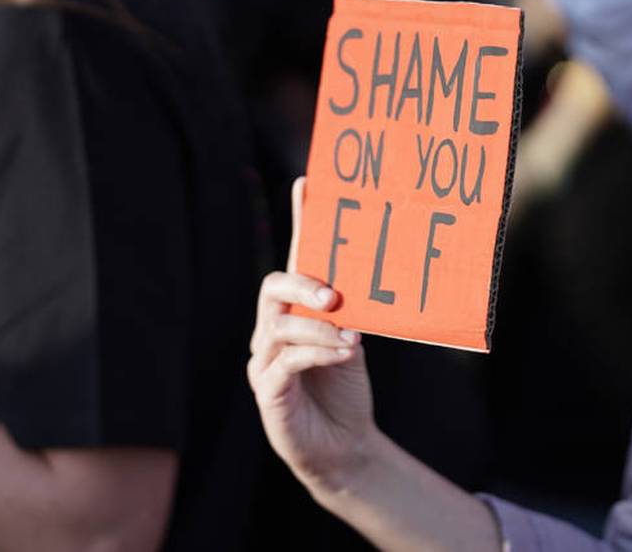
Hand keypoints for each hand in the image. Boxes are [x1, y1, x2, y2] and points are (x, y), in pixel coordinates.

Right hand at [247, 178, 375, 491]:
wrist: (345, 446)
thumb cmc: (346, 388)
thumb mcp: (354, 339)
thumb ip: (354, 311)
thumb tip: (367, 278)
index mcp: (294, 311)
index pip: (294, 260)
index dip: (298, 222)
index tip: (307, 183)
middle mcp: (271, 329)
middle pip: (273, 287)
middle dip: (302, 283)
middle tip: (334, 293)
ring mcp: (264, 359)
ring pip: (279, 325)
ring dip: (317, 327)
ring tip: (350, 337)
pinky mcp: (267, 390)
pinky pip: (284, 362)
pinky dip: (315, 353)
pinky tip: (341, 353)